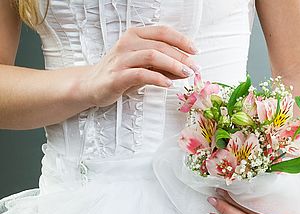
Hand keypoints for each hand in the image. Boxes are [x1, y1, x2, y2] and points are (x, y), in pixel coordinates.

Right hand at [79, 25, 198, 106]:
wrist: (92, 85)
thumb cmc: (119, 73)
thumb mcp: (143, 66)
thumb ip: (162, 66)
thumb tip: (184, 69)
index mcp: (135, 35)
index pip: (162, 32)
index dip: (181, 40)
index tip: (195, 50)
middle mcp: (128, 43)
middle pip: (160, 45)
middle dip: (181, 56)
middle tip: (194, 67)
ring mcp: (122, 59)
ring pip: (152, 56)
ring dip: (173, 65)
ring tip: (185, 74)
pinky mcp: (118, 76)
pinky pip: (141, 74)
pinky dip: (158, 78)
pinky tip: (168, 84)